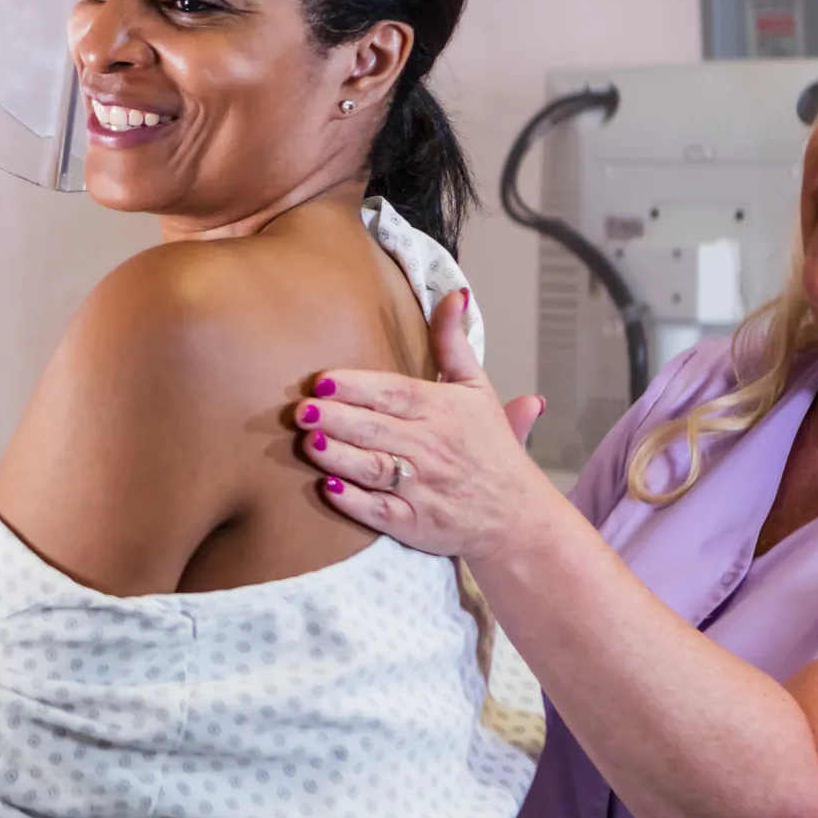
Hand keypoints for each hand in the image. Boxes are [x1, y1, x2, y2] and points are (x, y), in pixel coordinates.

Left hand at [296, 288, 571, 565]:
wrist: (517, 515)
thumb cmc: (490, 448)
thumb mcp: (478, 389)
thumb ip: (454, 342)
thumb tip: (454, 293)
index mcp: (443, 410)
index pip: (394, 394)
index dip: (356, 387)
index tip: (322, 382)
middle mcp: (432, 448)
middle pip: (376, 429)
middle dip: (335, 419)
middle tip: (300, 410)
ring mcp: (423, 488)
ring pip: (372, 468)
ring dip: (338, 456)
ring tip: (308, 442)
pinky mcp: (415, 524)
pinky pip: (380, 511)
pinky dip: (354, 501)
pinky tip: (328, 487)